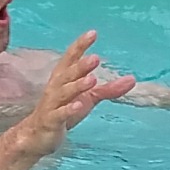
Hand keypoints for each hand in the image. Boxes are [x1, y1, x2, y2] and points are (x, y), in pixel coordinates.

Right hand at [0, 31, 130, 169]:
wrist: (37, 136)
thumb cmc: (63, 111)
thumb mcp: (88, 98)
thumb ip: (108, 89)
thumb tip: (132, 79)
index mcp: (63, 78)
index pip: (71, 58)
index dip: (80, 45)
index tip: (93, 33)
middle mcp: (55, 88)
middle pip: (68, 74)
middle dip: (81, 66)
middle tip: (96, 58)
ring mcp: (52, 105)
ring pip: (64, 92)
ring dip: (77, 85)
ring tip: (92, 79)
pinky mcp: (51, 121)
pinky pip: (60, 114)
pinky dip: (69, 109)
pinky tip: (80, 105)